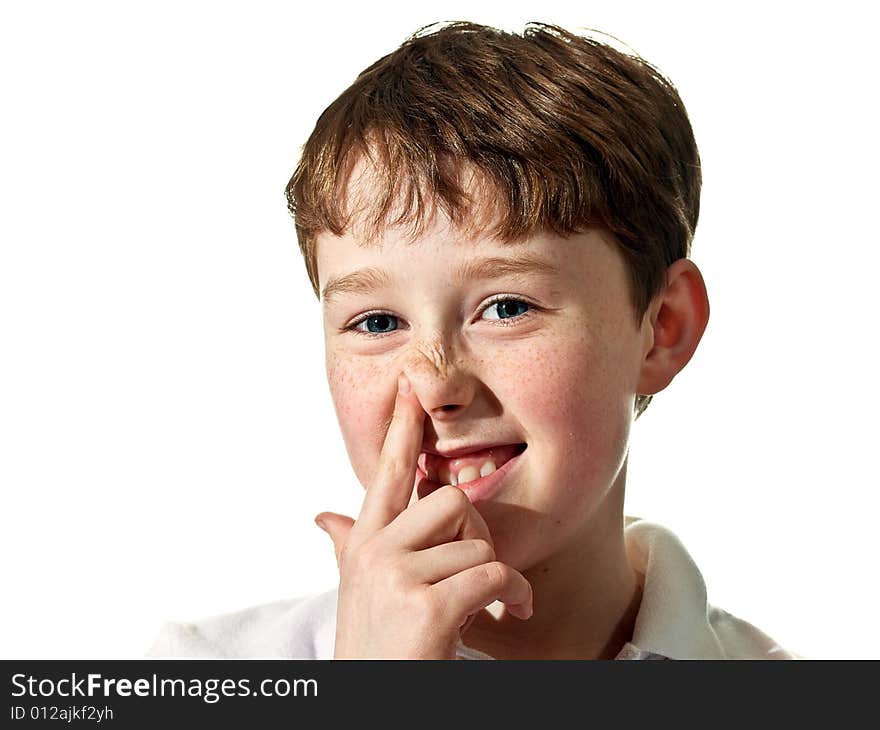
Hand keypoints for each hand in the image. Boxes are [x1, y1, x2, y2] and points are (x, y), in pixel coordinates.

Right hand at [315, 373, 532, 658]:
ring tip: (488, 607)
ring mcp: (397, 577)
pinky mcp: (426, 607)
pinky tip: (508, 614)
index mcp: (365, 543)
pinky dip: (514, 595)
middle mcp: (375, 552)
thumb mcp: (358, 592)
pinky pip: (493, 574)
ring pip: (478, 545)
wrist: (368, 703)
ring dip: (498, 579)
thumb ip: (348, 548)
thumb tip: (324, 517)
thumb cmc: (375, 647)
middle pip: (453, 501)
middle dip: (478, 536)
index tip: (411, 387)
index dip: (403, 429)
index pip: (388, 473)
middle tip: (479, 572)